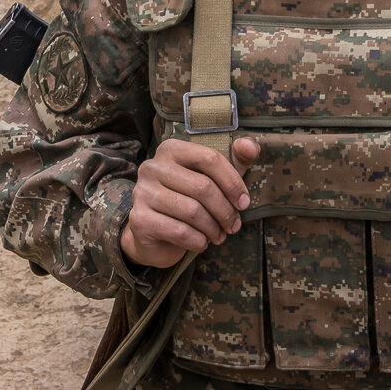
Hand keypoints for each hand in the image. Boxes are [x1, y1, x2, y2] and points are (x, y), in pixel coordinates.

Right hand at [119, 136, 260, 268]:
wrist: (153, 233)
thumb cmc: (188, 199)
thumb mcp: (214, 177)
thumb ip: (236, 158)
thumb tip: (251, 147)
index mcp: (171, 149)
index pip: (210, 158)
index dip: (233, 182)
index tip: (244, 203)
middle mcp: (153, 166)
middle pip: (203, 186)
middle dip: (225, 211)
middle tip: (234, 226)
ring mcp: (143, 192)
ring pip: (192, 211)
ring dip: (213, 228)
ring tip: (219, 235)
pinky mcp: (140, 219)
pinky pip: (179, 231)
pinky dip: (198, 241)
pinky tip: (202, 243)